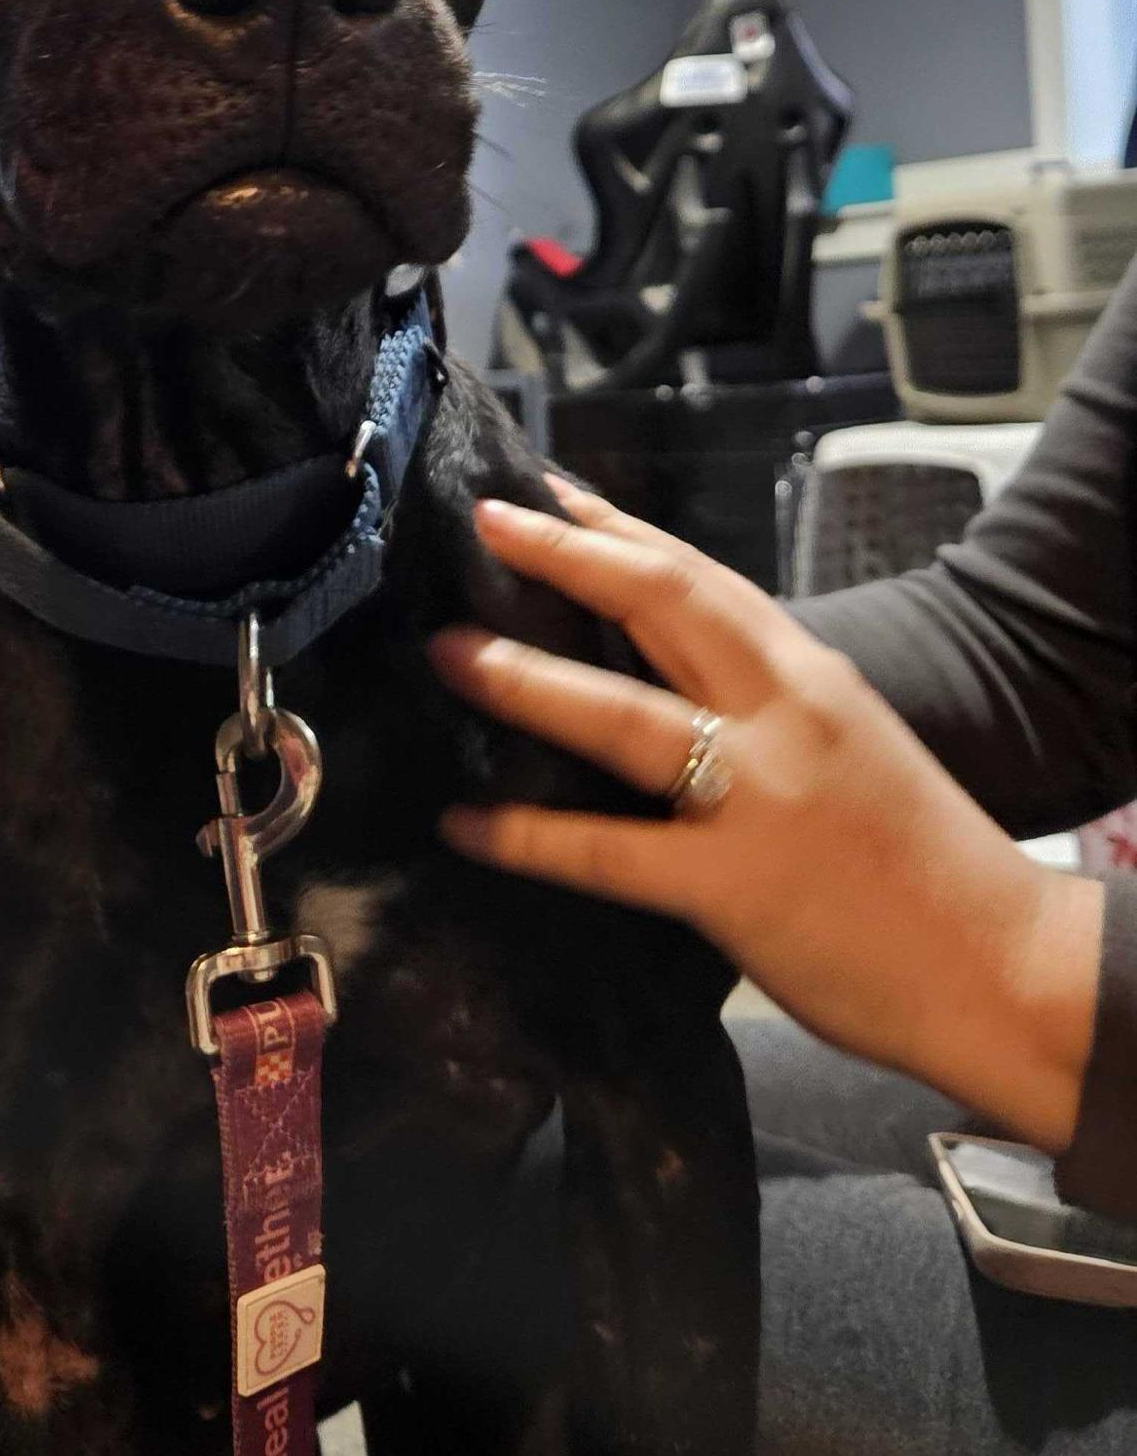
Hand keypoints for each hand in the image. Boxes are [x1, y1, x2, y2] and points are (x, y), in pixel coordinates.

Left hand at [430, 480, 1103, 1152]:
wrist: (1008, 967)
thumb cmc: (924, 863)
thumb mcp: (849, 747)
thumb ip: (764, 708)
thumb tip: (667, 681)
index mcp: (812, 677)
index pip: (701, 577)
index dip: (616, 529)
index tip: (547, 488)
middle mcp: (785, 714)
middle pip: (660, 605)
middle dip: (564, 554)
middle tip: (483, 520)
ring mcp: (759, 797)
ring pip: (620, 715)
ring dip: (523, 679)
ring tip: (447, 652)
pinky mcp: (734, 885)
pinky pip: (606, 852)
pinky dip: (527, 836)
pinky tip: (465, 824)